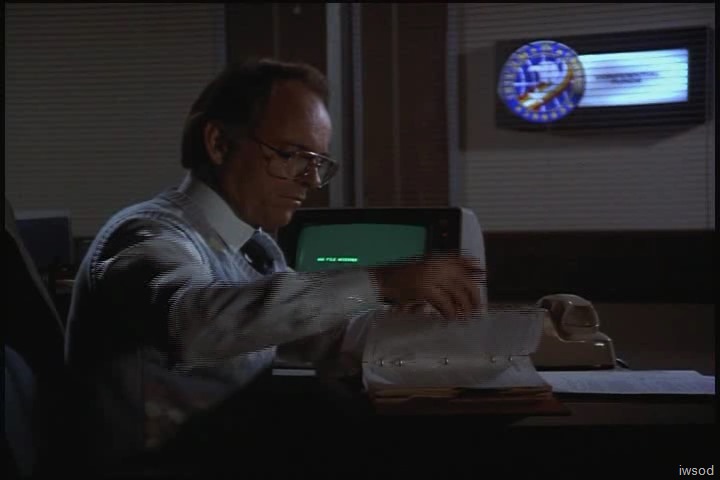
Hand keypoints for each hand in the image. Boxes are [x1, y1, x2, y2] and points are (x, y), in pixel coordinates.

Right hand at [368, 252, 484, 319]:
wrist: (379, 280)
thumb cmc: (400, 277)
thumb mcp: (423, 268)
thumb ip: (441, 270)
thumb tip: (465, 274)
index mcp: (436, 258)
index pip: (461, 261)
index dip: (474, 268)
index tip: (483, 275)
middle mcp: (436, 264)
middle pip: (464, 281)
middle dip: (474, 296)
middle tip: (477, 309)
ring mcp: (431, 276)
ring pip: (457, 293)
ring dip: (464, 307)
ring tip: (465, 317)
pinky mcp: (425, 289)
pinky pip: (444, 303)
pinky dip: (449, 313)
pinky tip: (450, 318)